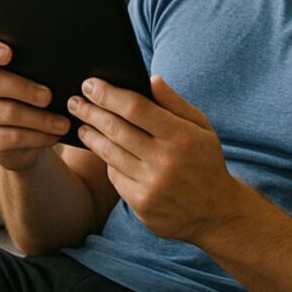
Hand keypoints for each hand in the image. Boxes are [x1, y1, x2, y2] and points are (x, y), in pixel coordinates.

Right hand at [0, 37, 70, 170]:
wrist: (22, 137)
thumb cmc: (31, 99)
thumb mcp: (32, 81)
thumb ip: (36, 70)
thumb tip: (59, 70)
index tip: (8, 54)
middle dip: (25, 89)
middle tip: (49, 98)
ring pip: (8, 113)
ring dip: (40, 119)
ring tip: (63, 123)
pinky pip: (13, 137)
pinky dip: (37, 137)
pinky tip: (53, 136)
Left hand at [67, 75, 243, 242]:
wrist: (217, 213)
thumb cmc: (205, 161)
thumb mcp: (201, 128)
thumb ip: (175, 103)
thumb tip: (151, 79)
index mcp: (181, 136)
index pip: (135, 108)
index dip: (108, 94)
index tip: (90, 84)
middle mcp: (165, 161)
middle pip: (116, 129)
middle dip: (91, 112)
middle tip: (75, 101)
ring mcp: (152, 185)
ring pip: (110, 154)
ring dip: (91, 136)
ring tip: (82, 123)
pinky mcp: (142, 205)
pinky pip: (115, 177)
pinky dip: (108, 161)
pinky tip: (103, 150)